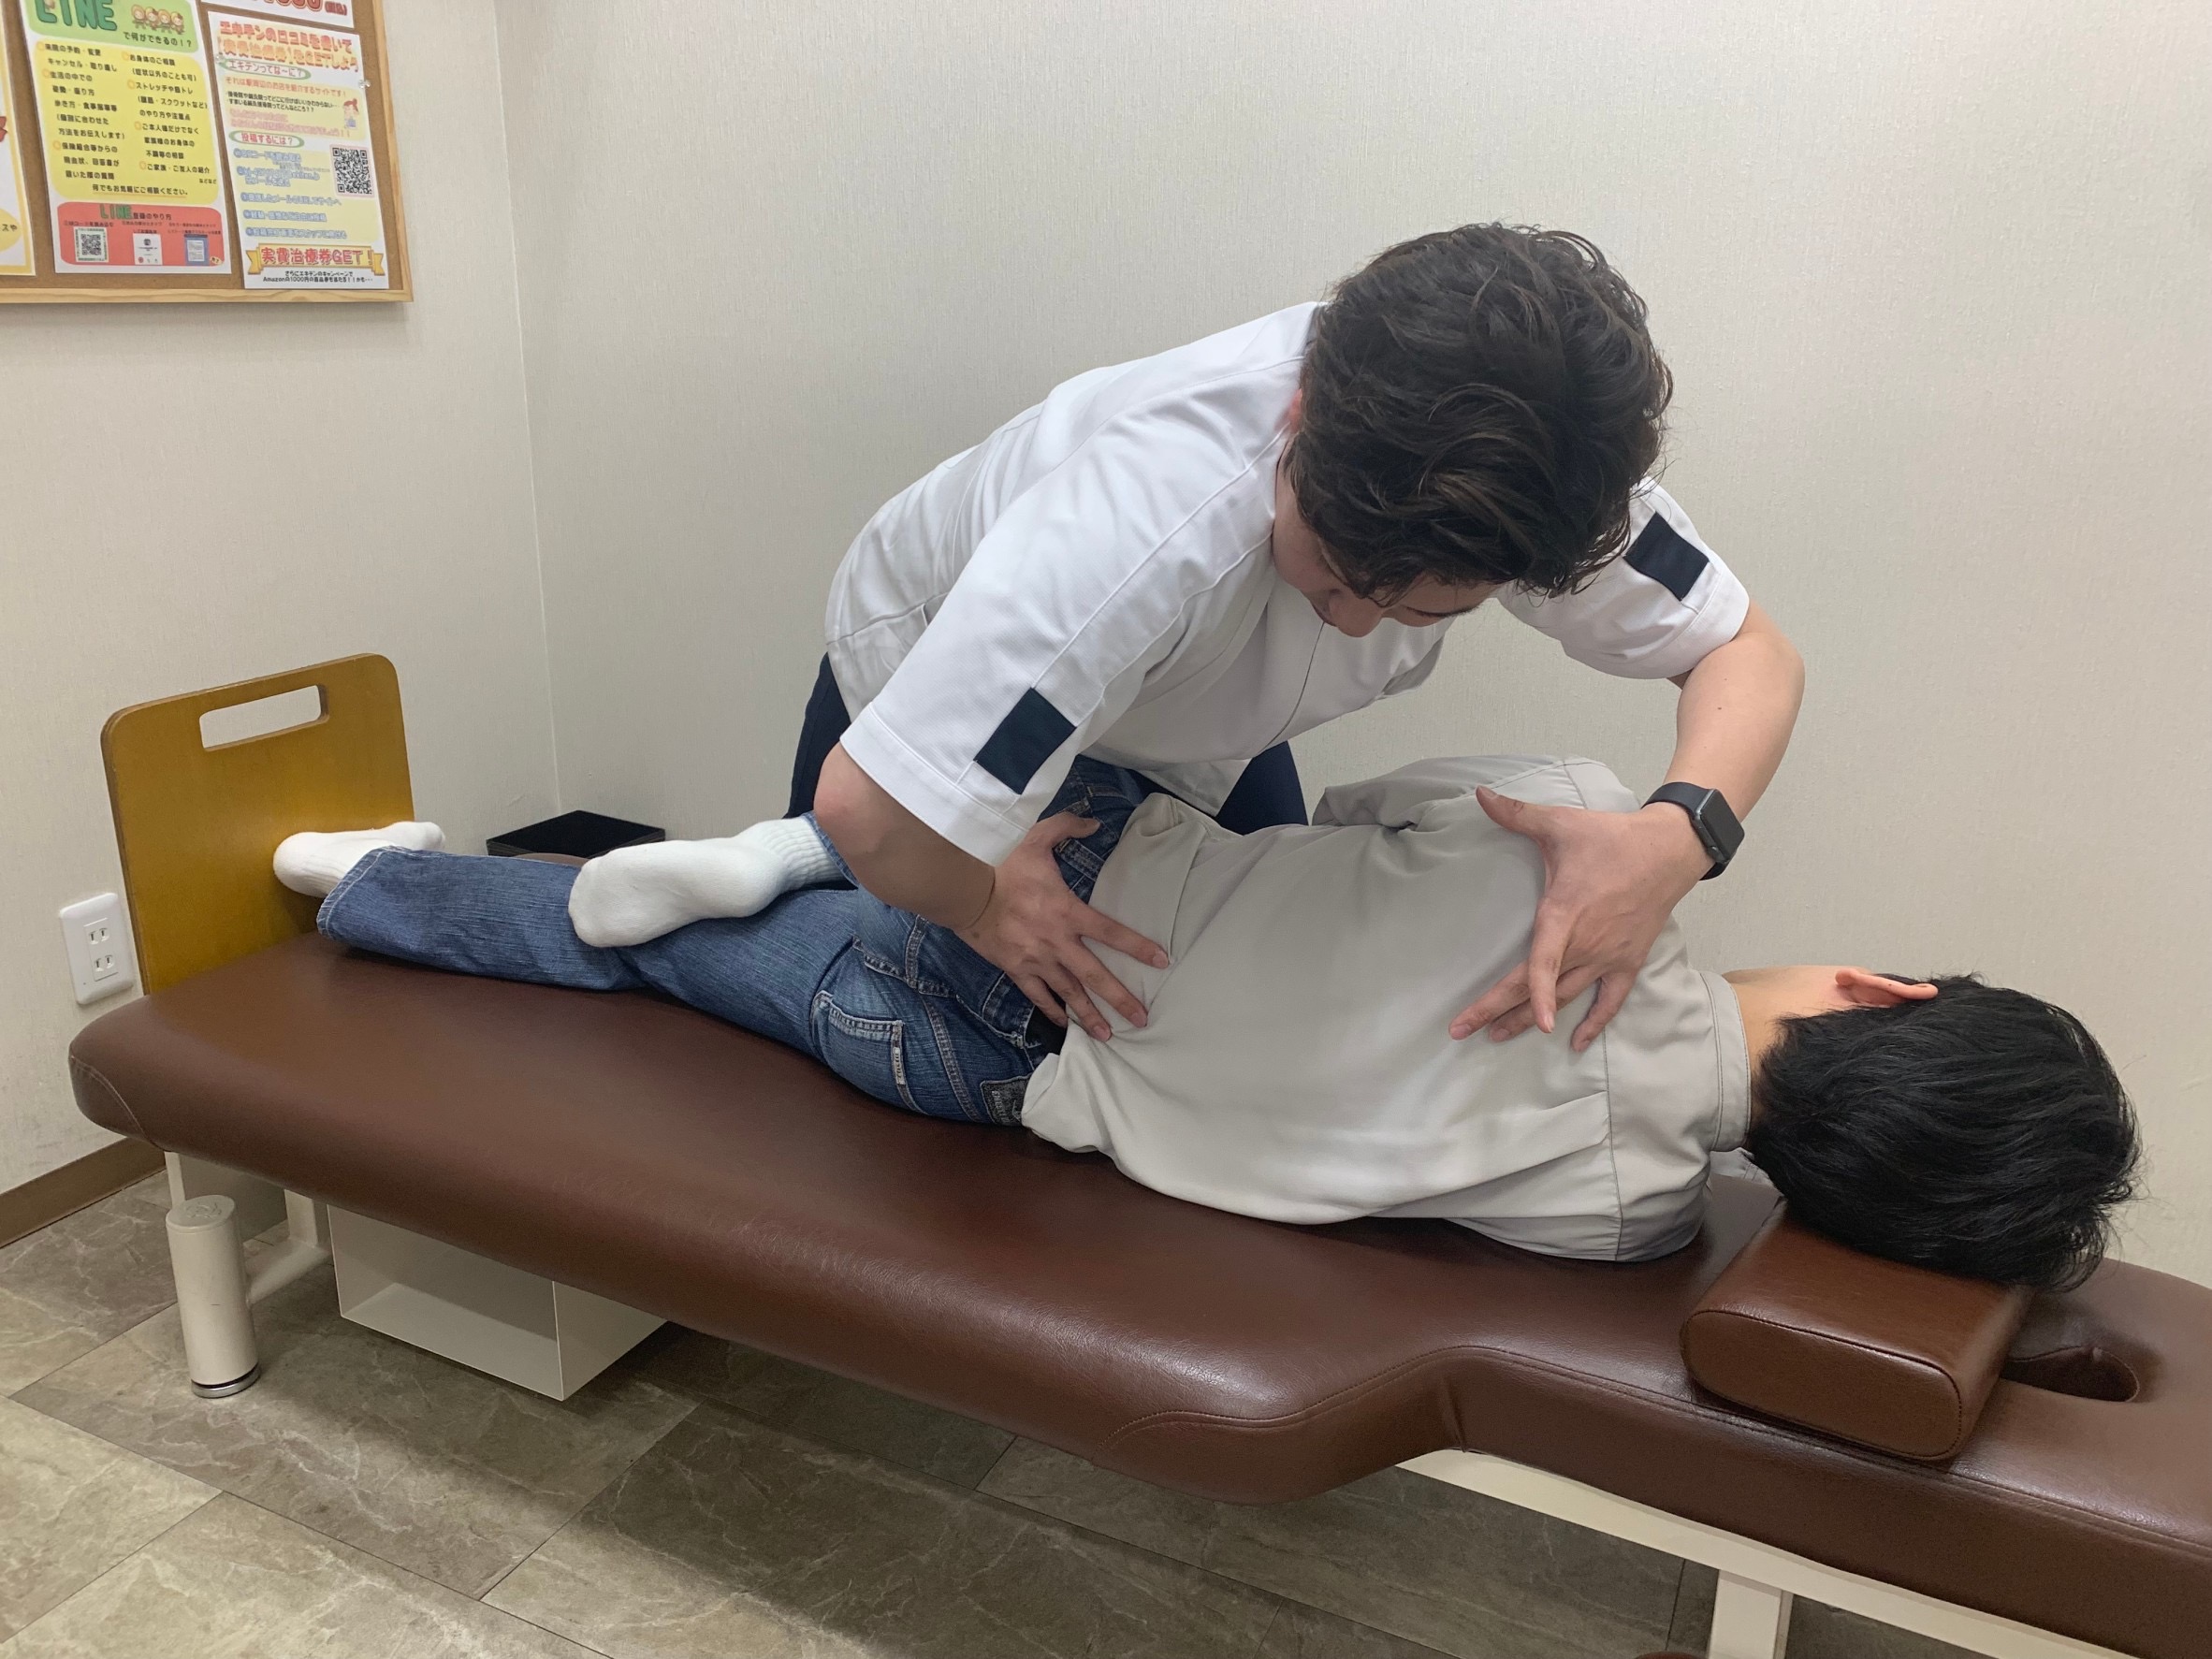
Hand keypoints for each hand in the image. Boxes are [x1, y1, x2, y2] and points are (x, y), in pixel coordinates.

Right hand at [955, 812, 1168, 1041]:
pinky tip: (1064, 1023)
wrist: (965, 892)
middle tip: (1141, 1018)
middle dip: (1120, 999)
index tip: (1161, 961)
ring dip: (1089, 1015)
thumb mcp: (1036, 838)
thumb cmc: (1003, 866)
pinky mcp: (1016, 969)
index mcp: (1068, 912)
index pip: (1111, 932)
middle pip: (1095, 976)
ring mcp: (1036, 960)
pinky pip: (1037, 995)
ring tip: (1108, 1035)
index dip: (1138, 947)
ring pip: (1068, 993)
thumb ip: (1067, 827)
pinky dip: (1051, 1010)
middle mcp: (1057, 942)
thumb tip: (1095, 823)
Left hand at [1450, 789, 1709, 1049]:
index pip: (1540, 963)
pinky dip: (1594, 1023)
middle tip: (1463, 1032)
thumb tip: (1481, 794)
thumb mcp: (1560, 823)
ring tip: (1499, 1037)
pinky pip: (1610, 1001)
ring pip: (1566, 997)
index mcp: (1564, 914)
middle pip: (1539, 987)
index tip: (1498, 1017)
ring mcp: (1608, 956)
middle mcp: (1585, 943)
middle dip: (1498, 1012)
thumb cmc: (1611, 838)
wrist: (1669, 850)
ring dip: (1532, 1020)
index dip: (1526, 994)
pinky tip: (1574, 1043)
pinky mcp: (1628, 960)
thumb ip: (1516, 813)